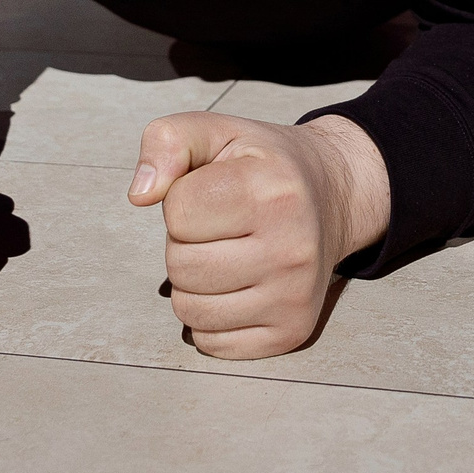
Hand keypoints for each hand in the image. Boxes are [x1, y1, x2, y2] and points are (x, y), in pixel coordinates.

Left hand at [129, 111, 389, 359]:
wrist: (334, 195)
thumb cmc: (264, 164)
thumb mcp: (217, 131)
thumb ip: (167, 142)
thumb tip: (139, 194)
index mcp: (272, 190)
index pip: (177, 212)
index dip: (181, 199)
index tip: (212, 191)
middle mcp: (291, 248)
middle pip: (180, 266)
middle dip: (185, 243)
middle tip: (220, 226)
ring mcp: (293, 296)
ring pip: (189, 309)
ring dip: (193, 282)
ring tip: (227, 253)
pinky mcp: (291, 332)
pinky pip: (211, 342)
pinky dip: (210, 317)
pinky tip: (237, 286)